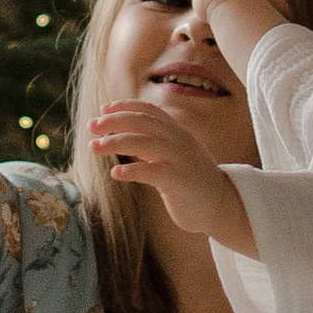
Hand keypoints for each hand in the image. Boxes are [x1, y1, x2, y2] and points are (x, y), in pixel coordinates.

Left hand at [88, 99, 249, 248]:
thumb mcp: (175, 155)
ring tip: (94, 147)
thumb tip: (123, 133)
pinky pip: (153, 172)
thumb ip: (155, 143)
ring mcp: (181, 160)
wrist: (221, 206)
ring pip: (145, 143)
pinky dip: (132, 170)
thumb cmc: (191, 181)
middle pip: (143, 123)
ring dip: (116, 142)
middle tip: (91, 126)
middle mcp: (179, 141)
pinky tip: (116, 173)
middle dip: (114, 121)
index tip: (103, 109)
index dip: (126, 106)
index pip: (150, 111)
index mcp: (177, 133)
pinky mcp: (181, 182)